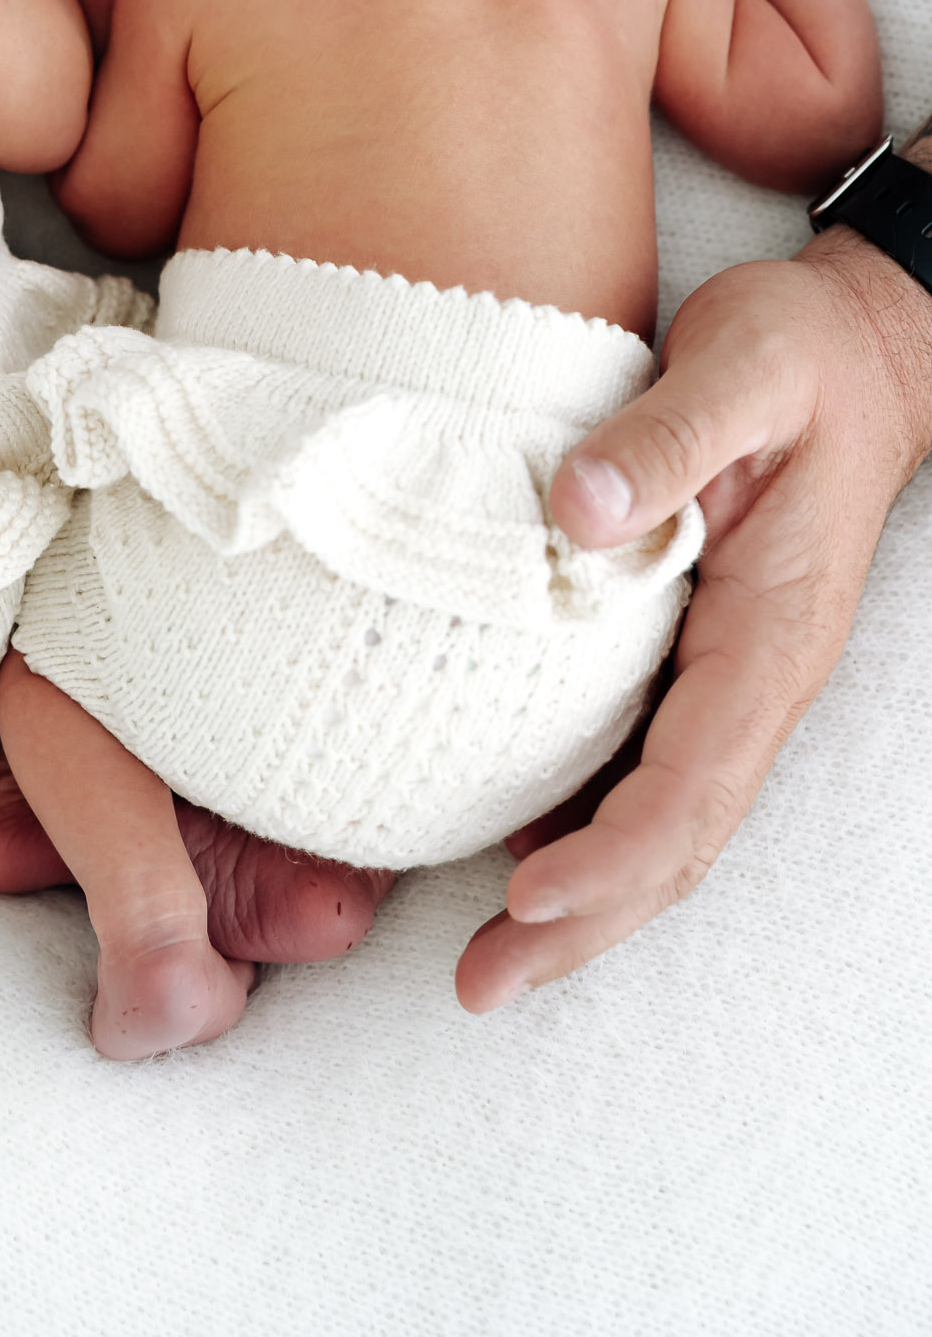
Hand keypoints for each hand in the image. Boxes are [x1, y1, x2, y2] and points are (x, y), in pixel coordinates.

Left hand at [454, 233, 931, 1009]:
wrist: (853, 349)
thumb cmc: (797, 356)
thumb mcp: (736, 369)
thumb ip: (661, 442)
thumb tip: (574, 515)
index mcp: (770, 629)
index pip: (694, 774)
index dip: (614, 850)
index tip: (528, 893)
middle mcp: (756, 676)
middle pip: (678, 837)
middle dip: (586, 923)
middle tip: (482, 987)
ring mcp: (730, 676)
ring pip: (665, 821)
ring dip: (585, 900)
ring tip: (491, 966)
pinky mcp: (696, 657)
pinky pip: (648, 770)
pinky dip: (589, 830)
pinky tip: (520, 853)